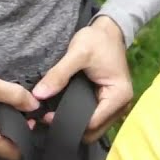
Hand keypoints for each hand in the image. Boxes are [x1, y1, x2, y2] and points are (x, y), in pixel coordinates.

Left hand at [32, 15, 132, 143]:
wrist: (108, 30)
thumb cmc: (97, 39)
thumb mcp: (77, 53)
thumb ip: (58, 74)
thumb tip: (38, 95)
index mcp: (119, 95)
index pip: (92, 122)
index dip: (69, 122)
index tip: (47, 116)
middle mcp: (121, 105)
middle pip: (93, 130)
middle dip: (71, 127)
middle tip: (47, 118)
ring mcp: (115, 106)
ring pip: (92, 127)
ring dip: (74, 124)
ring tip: (52, 115)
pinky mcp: (107, 102)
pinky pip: (92, 117)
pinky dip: (78, 117)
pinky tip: (63, 111)